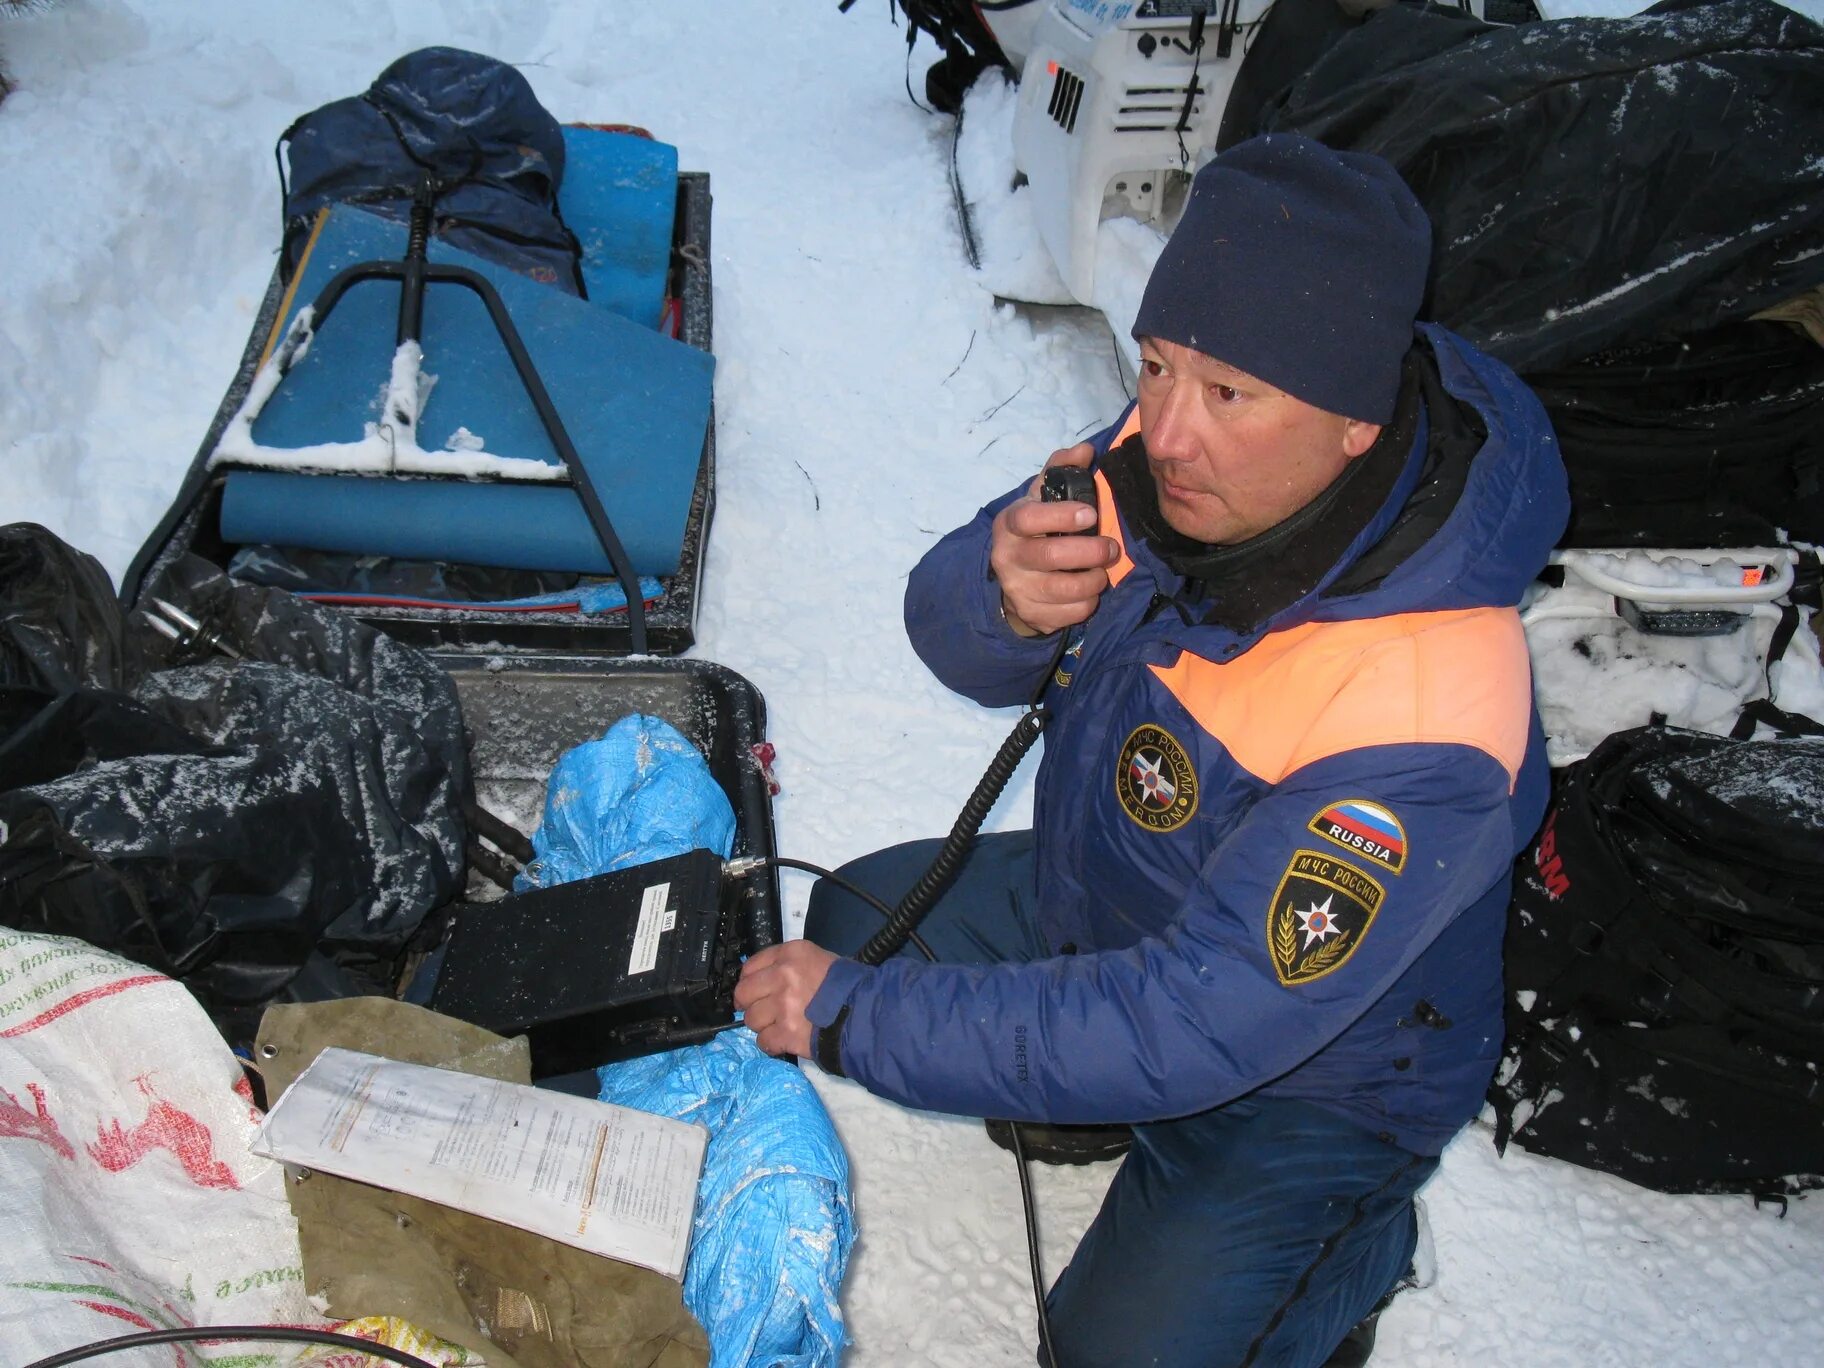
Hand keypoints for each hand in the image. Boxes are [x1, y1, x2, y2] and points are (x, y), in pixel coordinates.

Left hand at [734, 940, 838, 1058]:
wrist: (866, 1013)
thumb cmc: (847, 985)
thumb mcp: (820, 959)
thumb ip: (790, 965)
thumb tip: (765, 979)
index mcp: (792, 954)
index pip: (750, 966)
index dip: (748, 981)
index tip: (753, 991)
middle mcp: (783, 976)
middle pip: (744, 993)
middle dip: (749, 1004)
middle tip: (761, 1011)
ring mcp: (783, 1006)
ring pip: (751, 1020)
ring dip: (763, 1025)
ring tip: (780, 1026)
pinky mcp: (787, 1033)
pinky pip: (763, 1041)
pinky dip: (771, 1044)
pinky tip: (784, 1040)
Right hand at [990, 442, 1117, 636]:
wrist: (1012, 577)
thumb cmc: (1036, 529)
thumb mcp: (1042, 496)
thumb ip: (1062, 470)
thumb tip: (1086, 450)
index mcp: (1010, 523)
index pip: (1029, 518)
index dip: (1061, 516)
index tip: (1091, 514)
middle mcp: (1007, 557)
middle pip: (1051, 556)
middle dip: (1091, 552)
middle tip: (1111, 548)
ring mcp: (1017, 589)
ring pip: (1063, 589)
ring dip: (1093, 580)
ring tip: (1101, 571)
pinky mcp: (1031, 614)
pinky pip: (1068, 614)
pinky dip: (1087, 603)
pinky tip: (1088, 592)